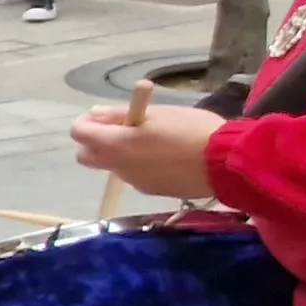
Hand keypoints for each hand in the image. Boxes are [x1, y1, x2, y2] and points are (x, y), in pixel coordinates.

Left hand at [70, 102, 226, 200]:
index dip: (86, 123)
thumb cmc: (192, 130)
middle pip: (87, 156)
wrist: (225, 164)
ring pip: (112, 166)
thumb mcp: (157, 114)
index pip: (79, 134)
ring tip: (150, 140)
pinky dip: (138, 165)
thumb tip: (95, 115)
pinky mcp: (151, 191)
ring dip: (119, 154)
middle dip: (95, 142)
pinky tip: (165, 157)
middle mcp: (118, 166)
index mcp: (116, 144)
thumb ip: (121, 114)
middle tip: (122, 128)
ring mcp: (134, 182)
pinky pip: (134, 176)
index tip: (104, 116)